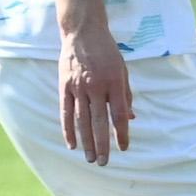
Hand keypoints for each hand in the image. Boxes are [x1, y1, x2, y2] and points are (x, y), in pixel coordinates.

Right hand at [59, 24, 132, 165]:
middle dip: (102, 144)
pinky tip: (72, 144)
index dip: (121, 133)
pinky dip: (68, 130)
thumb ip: (126, 95)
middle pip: (98, 121)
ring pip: (81, 120)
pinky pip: (65, 112)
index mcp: (114, 83)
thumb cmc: (108, 52)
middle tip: (104, 162)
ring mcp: (78, 87)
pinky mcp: (64, 86)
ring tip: (90, 158)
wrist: (83, 32)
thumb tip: (131, 118)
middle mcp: (96, 87)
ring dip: (86, 141)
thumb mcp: (123, 70)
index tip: (123, 148)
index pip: (118, 114)